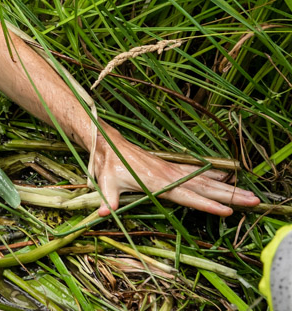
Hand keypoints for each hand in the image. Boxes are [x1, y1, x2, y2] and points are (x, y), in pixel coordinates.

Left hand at [91, 131, 259, 216]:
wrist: (108, 144)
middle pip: (204, 188)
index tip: (226, 211)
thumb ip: (108, 199)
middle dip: (229, 195)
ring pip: (204, 180)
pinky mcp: (170, 167)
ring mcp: (171, 170)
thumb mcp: (104, 183)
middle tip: (253, 201)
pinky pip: (197, 172)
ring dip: (227, 187)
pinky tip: (226, 177)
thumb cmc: (107, 166)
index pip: (186, 196)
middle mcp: (169, 175)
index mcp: (157, 182)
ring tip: (249, 195)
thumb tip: (103, 212)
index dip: (205, 205)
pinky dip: (213, 175)